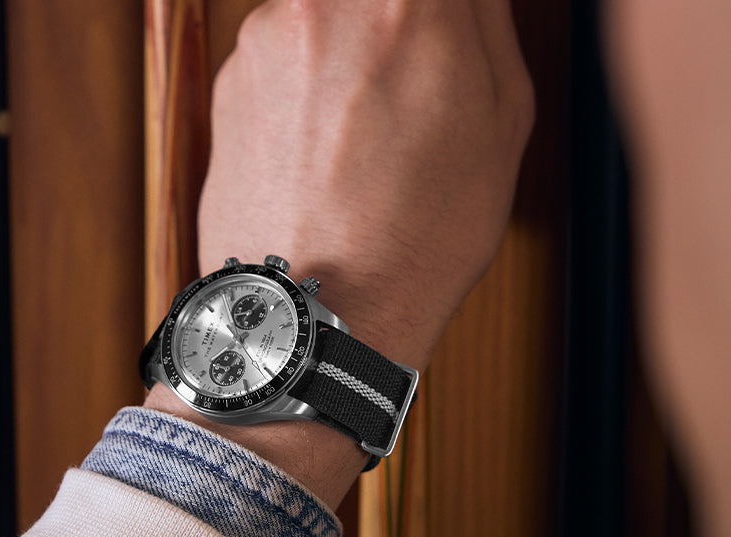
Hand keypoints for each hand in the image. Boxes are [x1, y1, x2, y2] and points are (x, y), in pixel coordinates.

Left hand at [197, 0, 533, 369]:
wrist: (315, 313)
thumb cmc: (417, 234)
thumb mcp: (503, 113)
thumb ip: (484, 17)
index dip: (440, 9)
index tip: (446, 27)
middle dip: (394, 19)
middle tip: (420, 72)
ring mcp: (263, 37)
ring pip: (325, 10)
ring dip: (351, 43)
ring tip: (375, 124)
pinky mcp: (227, 80)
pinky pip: (284, 53)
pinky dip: (309, 81)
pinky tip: (331, 146)